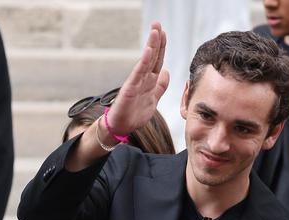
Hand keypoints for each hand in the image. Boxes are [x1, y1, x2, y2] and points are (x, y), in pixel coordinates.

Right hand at [105, 22, 169, 138]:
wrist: (122, 126)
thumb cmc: (135, 113)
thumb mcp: (154, 99)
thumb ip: (160, 86)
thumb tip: (167, 72)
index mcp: (149, 81)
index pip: (157, 60)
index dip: (161, 47)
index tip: (164, 33)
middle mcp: (143, 78)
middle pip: (152, 56)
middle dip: (155, 40)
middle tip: (157, 24)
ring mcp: (136, 82)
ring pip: (146, 61)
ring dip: (151, 45)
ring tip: (155, 31)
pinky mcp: (130, 88)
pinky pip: (138, 73)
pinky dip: (144, 62)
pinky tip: (149, 51)